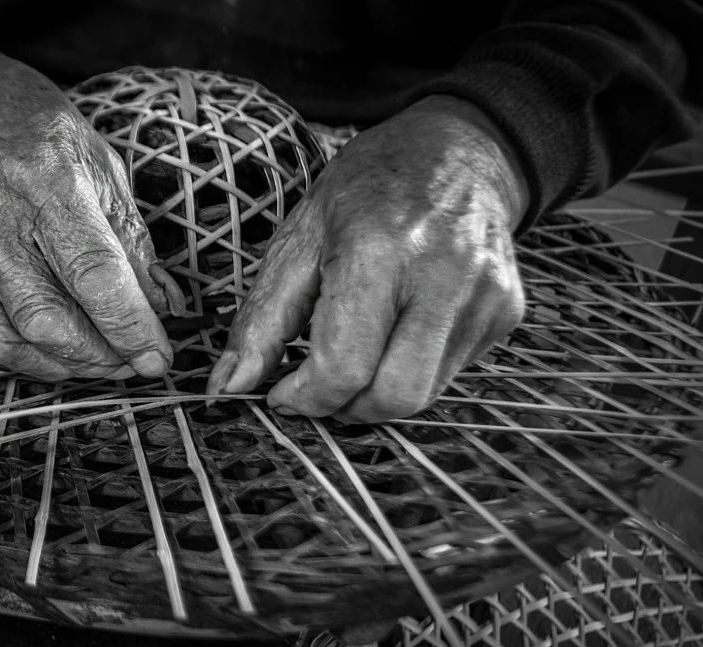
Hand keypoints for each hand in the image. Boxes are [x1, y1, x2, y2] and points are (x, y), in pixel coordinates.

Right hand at [0, 27, 176, 379]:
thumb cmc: (34, 129)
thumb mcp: (99, 161)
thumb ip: (130, 238)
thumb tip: (164, 305)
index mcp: (49, 182)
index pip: (94, 274)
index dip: (131, 327)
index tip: (158, 357)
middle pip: (47, 320)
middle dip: (99, 357)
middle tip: (132, 363)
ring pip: (7, 339)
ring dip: (61, 367)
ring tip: (97, 363)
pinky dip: (17, 360)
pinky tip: (49, 353)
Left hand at [207, 95, 529, 422]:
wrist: (458, 149)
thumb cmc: (366, 190)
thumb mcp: (297, 240)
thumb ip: (261, 323)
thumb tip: (227, 388)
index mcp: (379, 252)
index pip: (345, 368)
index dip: (305, 397)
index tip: (282, 391)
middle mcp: (443, 276)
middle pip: (394, 398)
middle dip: (345, 407)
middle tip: (317, 383)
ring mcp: (486, 296)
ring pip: (425, 396)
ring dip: (378, 392)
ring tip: (356, 349)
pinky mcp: (508, 311)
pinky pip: (451, 373)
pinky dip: (412, 368)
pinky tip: (398, 327)